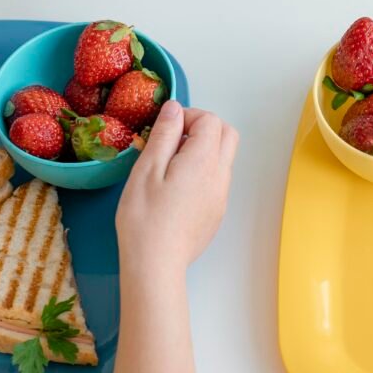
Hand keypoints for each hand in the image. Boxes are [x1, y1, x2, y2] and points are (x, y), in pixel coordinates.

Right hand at [112, 101, 237, 372]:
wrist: (157, 264)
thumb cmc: (145, 217)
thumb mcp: (147, 169)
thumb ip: (164, 134)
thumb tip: (174, 108)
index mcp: (203, 160)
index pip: (211, 120)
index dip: (188, 116)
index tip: (165, 129)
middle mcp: (220, 175)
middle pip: (227, 135)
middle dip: (203, 128)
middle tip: (172, 140)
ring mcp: (221, 196)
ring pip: (224, 158)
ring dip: (203, 150)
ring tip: (170, 165)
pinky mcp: (217, 212)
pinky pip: (217, 179)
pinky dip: (203, 171)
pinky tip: (176, 188)